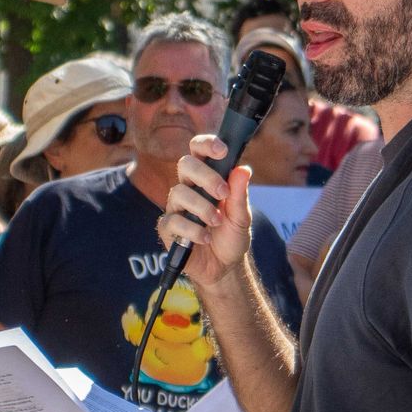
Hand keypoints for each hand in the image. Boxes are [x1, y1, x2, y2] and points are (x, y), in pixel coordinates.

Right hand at [156, 135, 254, 287]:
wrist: (224, 267)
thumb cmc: (231, 237)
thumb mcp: (241, 217)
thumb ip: (239, 194)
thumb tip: (243, 169)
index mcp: (206, 179)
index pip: (199, 151)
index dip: (207, 144)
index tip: (222, 150)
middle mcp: (188, 188)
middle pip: (185, 165)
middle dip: (206, 176)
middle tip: (223, 193)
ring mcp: (176, 207)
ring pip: (178, 193)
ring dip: (201, 207)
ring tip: (217, 222)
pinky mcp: (168, 228)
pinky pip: (173, 221)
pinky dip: (192, 229)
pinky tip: (205, 238)